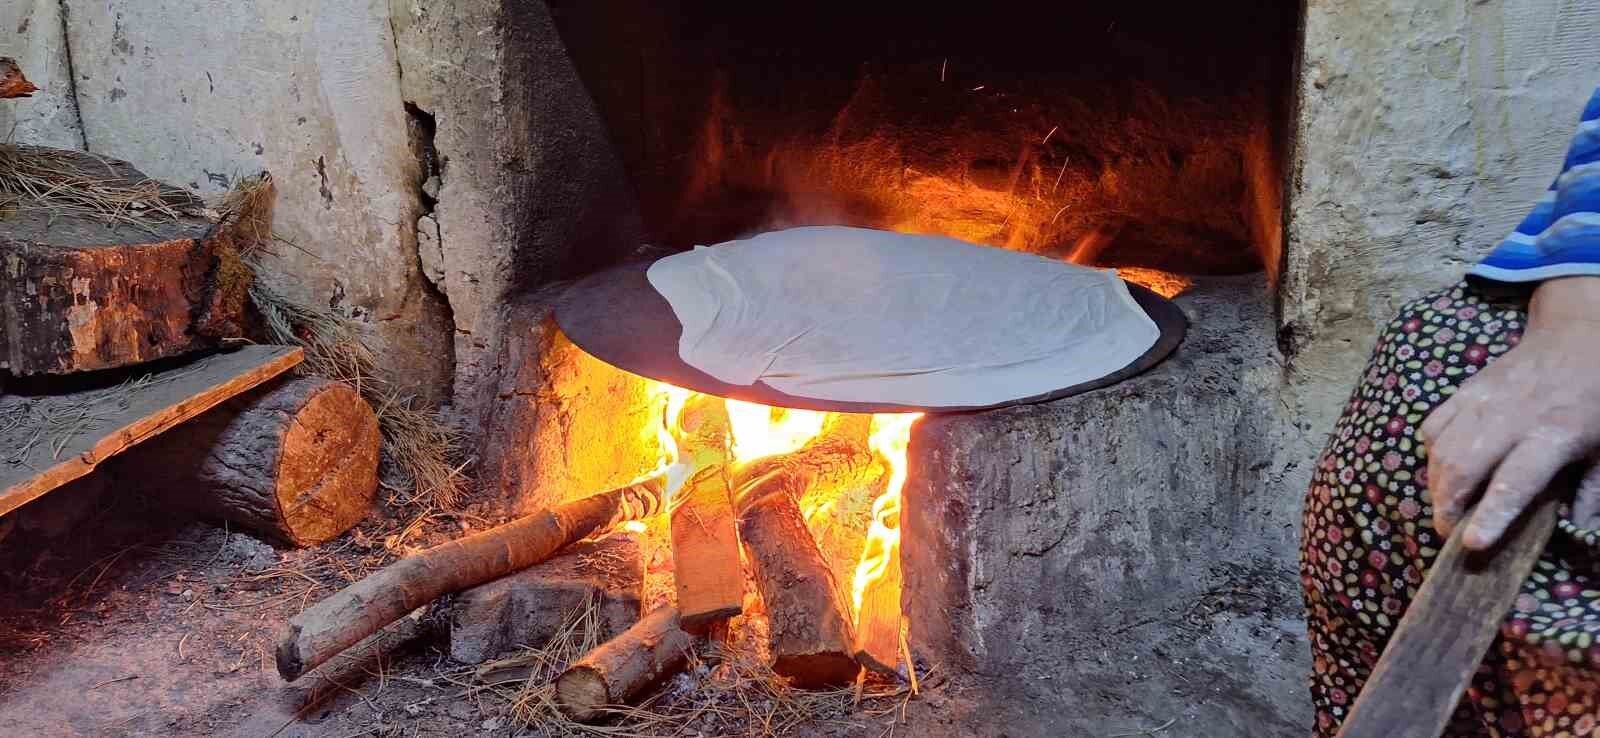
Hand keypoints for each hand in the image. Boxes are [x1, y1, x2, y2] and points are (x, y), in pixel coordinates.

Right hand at [1421, 276, 1599, 549]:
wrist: (1579, 333)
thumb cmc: (1599, 394)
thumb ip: (1593, 488)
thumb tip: (1578, 527)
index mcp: (1555, 434)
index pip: (1515, 481)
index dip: (1492, 514)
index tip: (1472, 543)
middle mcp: (1511, 417)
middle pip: (1463, 466)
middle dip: (1447, 505)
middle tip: (1446, 532)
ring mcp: (1483, 400)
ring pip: (1441, 448)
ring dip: (1435, 484)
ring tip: (1441, 508)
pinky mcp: (1466, 389)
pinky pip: (1434, 425)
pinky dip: (1431, 453)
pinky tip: (1443, 469)